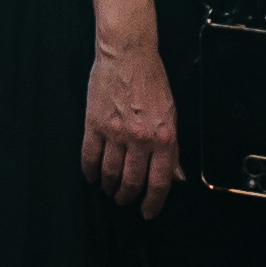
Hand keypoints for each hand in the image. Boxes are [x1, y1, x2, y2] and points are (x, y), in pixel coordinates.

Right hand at [81, 13, 181, 217]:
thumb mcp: (172, 115)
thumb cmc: (152, 80)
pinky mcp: (94, 124)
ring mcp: (115, 132)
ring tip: (108, 188)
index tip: (147, 212)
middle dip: (127, 196)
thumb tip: (176, 176)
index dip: (153, 203)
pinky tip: (91, 175)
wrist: (128, 54)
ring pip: (110, 172)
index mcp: (164, 138)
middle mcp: (140, 139)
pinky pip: (90, 155)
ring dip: (109, 185)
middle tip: (124, 200)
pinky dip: (89, 170)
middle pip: (132, 181)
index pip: (158, 183)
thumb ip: (173, 150)